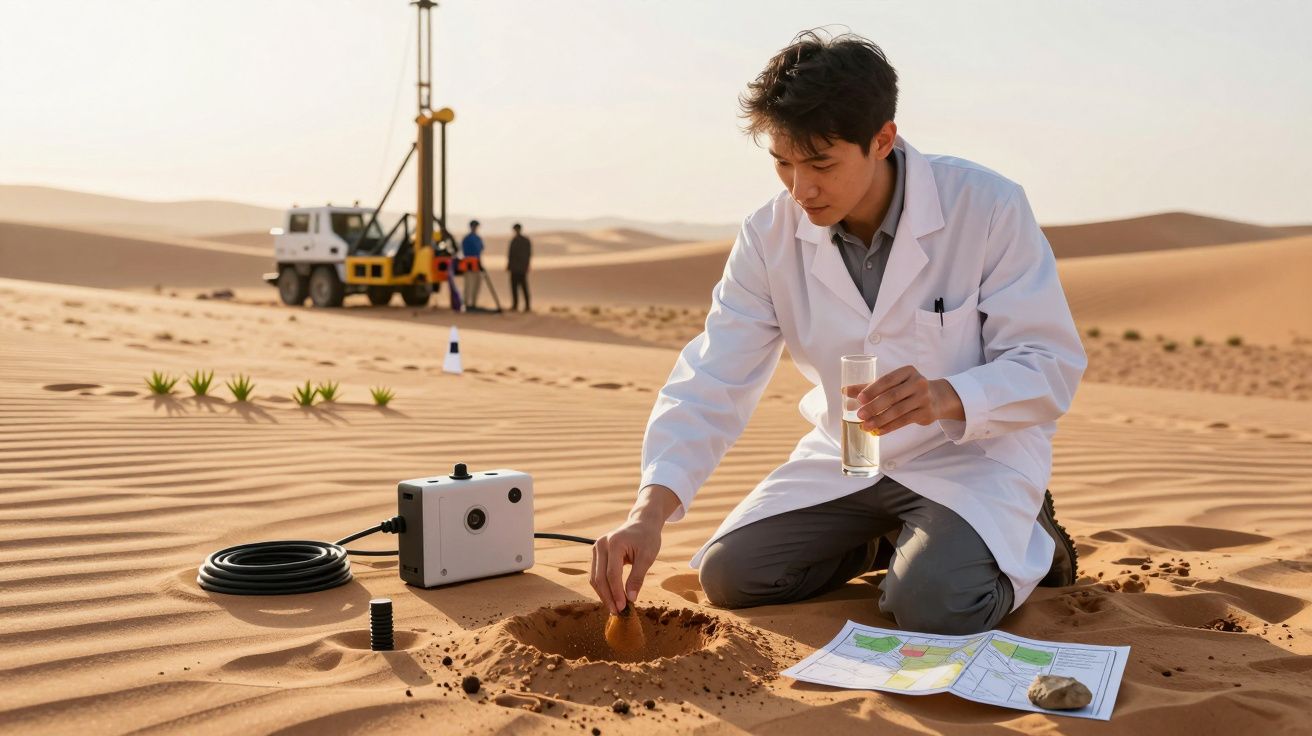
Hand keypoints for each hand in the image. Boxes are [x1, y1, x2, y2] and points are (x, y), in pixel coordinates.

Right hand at [590, 485, 677, 613]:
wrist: (642, 523)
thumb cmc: (647, 538)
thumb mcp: (647, 556)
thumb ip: (638, 577)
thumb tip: (631, 598)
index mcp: (615, 543)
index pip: (612, 574)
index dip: (617, 593)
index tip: (623, 607)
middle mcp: (601, 545)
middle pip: (600, 578)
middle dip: (608, 597)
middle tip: (618, 613)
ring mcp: (596, 548)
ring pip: (595, 578)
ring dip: (604, 595)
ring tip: (615, 609)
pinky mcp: (596, 553)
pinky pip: (596, 574)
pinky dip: (603, 588)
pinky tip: (611, 598)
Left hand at [854, 365, 964, 435]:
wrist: (937, 397)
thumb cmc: (908, 388)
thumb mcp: (893, 383)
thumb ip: (870, 386)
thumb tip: (845, 391)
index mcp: (907, 371)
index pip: (887, 380)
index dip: (872, 389)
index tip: (859, 399)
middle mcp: (918, 383)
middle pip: (892, 396)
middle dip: (874, 406)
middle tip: (859, 415)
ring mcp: (924, 398)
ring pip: (898, 411)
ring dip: (879, 420)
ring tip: (865, 426)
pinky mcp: (926, 413)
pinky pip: (904, 421)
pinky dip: (889, 427)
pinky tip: (877, 431)